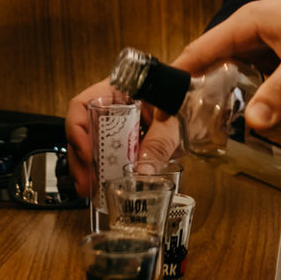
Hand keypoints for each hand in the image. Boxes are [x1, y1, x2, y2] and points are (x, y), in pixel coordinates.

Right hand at [65, 77, 180, 200]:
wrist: (202, 105)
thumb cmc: (188, 97)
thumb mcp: (175, 117)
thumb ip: (161, 140)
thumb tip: (144, 171)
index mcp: (120, 90)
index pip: (84, 103)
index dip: (78, 128)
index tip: (88, 153)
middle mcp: (114, 107)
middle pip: (83, 129)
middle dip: (80, 157)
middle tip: (85, 181)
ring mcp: (119, 126)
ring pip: (92, 145)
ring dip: (89, 168)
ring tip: (91, 189)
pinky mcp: (127, 143)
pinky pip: (109, 157)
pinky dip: (104, 172)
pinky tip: (103, 187)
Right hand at [173, 0, 280, 130]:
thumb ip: (280, 92)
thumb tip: (254, 123)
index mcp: (247, 23)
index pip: (198, 52)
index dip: (176, 79)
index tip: (160, 106)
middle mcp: (253, 32)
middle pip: (216, 66)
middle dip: (203, 96)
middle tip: (191, 129)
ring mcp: (271, 43)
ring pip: (241, 75)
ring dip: (234, 99)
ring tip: (222, 133)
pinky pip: (263, 78)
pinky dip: (259, 97)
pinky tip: (260, 122)